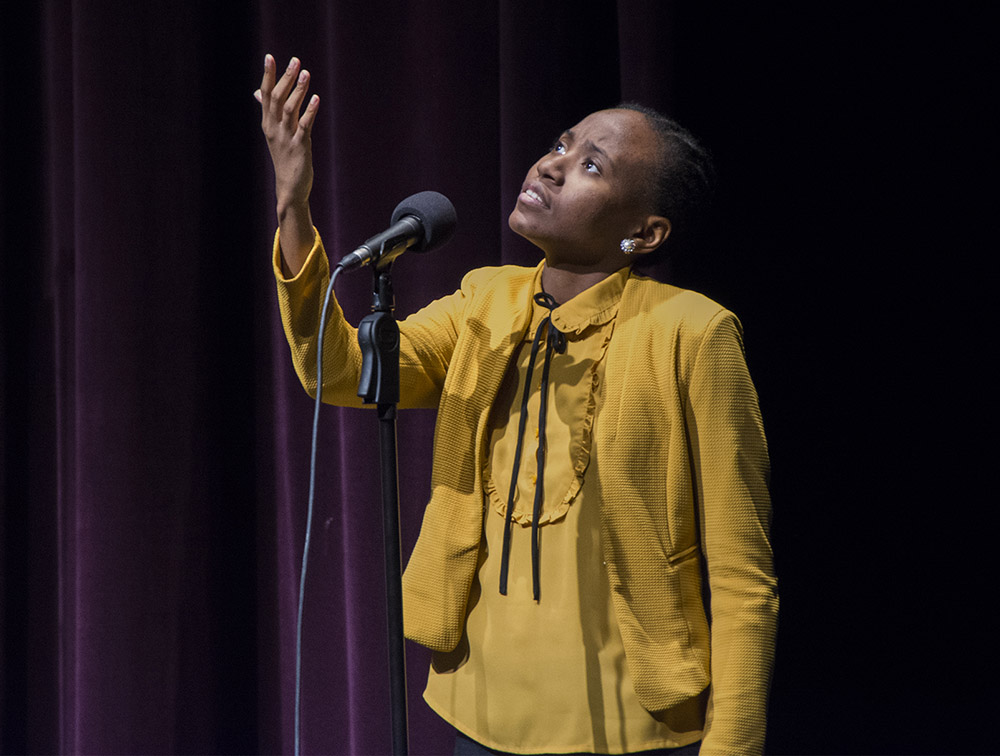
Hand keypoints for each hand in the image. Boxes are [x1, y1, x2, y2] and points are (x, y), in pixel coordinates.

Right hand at [255, 54, 318, 274]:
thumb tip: (257, 91)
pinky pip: (304, 126)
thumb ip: (269, 110)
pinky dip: (310, 111)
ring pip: (290, 109)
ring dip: (298, 90)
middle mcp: (274, 128)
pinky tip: (316, 99)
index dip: (268, 75)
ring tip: (306, 73)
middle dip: (285, 78)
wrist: (289, 188)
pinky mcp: (300, 147)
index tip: (270, 57)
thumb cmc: (285, 158)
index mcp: (267, 123)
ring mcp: (286, 138)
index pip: (265, 95)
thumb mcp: (274, 133)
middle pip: (277, 98)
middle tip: (295, 60)